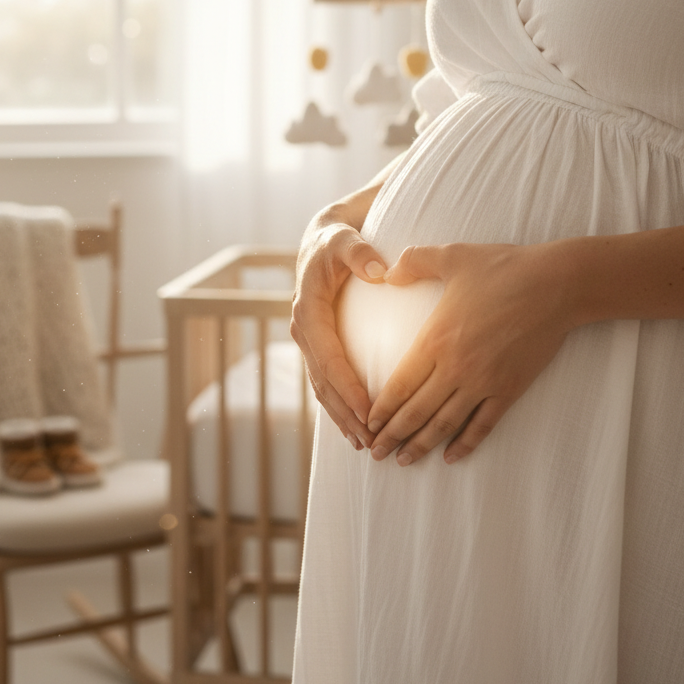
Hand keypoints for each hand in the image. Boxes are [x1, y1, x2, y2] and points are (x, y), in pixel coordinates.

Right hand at [291, 215, 388, 449]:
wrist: (321, 239)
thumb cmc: (337, 239)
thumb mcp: (346, 239)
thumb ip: (360, 253)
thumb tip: (380, 271)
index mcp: (308, 310)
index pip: (330, 357)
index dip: (348, 386)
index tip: (370, 410)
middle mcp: (303, 330)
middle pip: (324, 382)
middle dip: (347, 413)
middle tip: (373, 440)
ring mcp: (308, 341)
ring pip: (322, 388)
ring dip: (341, 417)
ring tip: (364, 444)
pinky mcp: (317, 346)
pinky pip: (325, 382)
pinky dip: (338, 406)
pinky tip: (354, 428)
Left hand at [367, 241, 576, 465]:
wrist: (556, 285)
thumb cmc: (502, 268)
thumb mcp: (451, 256)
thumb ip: (413, 263)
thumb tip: (385, 272)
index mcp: (435, 340)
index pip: (398, 386)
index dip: (380, 410)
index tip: (367, 424)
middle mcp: (455, 368)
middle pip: (416, 412)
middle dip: (392, 436)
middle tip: (375, 453)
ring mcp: (483, 382)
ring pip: (445, 424)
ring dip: (421, 445)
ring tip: (403, 461)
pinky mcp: (509, 389)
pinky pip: (483, 425)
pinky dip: (465, 444)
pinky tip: (451, 457)